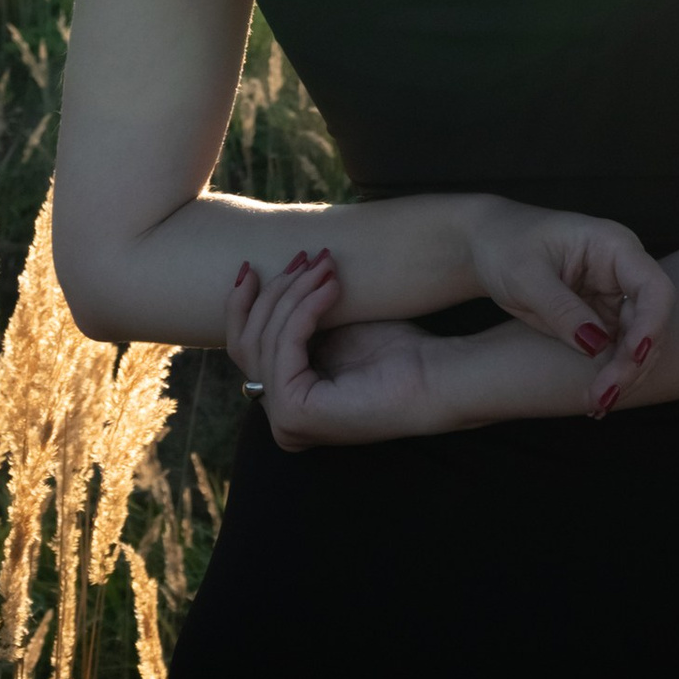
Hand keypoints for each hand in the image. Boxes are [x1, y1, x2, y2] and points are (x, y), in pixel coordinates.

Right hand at [223, 249, 438, 450]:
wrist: (436, 376)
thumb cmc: (396, 352)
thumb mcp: (331, 328)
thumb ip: (294, 319)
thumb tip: (258, 281)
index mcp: (287, 402)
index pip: (244, 348)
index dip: (241, 305)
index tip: (250, 265)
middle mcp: (280, 419)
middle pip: (249, 341)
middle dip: (275, 292)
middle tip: (306, 257)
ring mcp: (284, 421)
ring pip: (265, 340)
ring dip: (295, 293)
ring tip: (325, 266)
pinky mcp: (294, 413)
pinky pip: (285, 347)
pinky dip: (306, 310)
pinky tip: (332, 288)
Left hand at [463, 203, 672, 407]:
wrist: (487, 246)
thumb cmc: (505, 246)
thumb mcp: (525, 275)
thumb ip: (562, 309)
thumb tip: (597, 345)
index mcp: (613, 244)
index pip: (653, 286)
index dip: (652, 324)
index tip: (635, 357)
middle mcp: (622, 271)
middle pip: (649, 321)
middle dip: (633, 362)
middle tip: (605, 396)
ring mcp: (614, 295)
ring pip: (637, 342)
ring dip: (624, 375)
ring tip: (596, 404)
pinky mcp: (602, 317)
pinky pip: (617, 351)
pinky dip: (610, 374)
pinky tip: (595, 399)